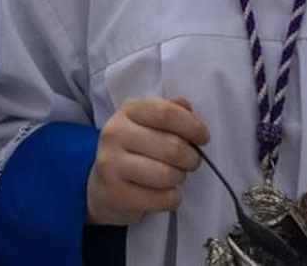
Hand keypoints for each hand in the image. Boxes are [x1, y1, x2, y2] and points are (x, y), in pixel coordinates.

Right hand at [86, 95, 208, 226]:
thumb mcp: (149, 123)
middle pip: (172, 147)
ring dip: (179, 178)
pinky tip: (163, 193)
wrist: (103, 186)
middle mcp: (115, 133)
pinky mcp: (115, 194)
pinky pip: (163, 199)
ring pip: (167, 175)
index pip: (165, 113)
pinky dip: (172, 198)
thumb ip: (170, 111)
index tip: (202, 137)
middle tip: (189, 162)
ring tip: (173, 175)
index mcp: (128, 110)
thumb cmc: (137, 150)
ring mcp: (111, 164)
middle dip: (191, 158)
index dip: (192, 126)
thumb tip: (187, 107)